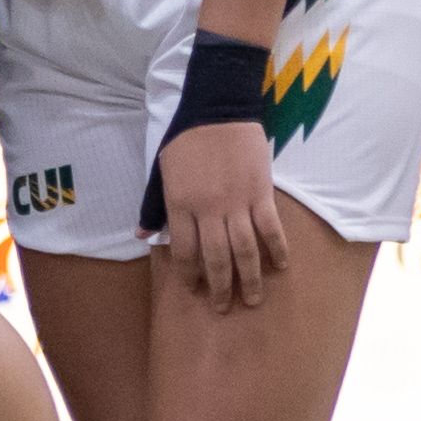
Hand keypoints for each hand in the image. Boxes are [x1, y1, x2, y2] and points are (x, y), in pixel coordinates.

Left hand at [158, 119, 287, 311]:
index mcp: (179, 205)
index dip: (189, 274)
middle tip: (222, 308)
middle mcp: (208, 209)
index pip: (183, 250)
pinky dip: (276, 249)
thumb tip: (141, 236)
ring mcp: (237, 203)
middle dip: (219, 287)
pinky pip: (270, 229)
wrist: (217, 112)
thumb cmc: (185, 142)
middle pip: (215, 258)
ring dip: (249, 279)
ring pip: (245, 250)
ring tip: (253, 299)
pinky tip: (279, 267)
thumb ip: (154, 207)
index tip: (194, 290)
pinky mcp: (261, 194)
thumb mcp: (161, 173)